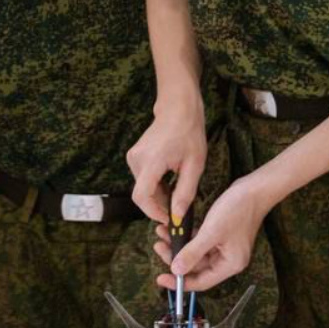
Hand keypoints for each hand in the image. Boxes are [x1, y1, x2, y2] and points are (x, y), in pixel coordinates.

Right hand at [127, 100, 206, 224]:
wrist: (178, 109)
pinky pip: (143, 179)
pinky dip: (155, 185)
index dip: (153, 212)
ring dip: (159, 194)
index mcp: (152, 161)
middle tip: (179, 205)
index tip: (168, 218)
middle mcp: (137, 159)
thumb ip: (185, 192)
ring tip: (178, 188)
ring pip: (143, 187)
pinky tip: (170, 179)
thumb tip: (177, 216)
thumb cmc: (189, 133)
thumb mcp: (195, 165)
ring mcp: (133, 157)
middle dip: (159, 204)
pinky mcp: (134, 157)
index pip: (141, 196)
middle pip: (142, 194)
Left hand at [153, 178, 270, 292]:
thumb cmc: (238, 209)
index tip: (161, 278)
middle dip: (176, 257)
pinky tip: (173, 228)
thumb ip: (192, 253)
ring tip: (162, 234)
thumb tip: (176, 270)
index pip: (201, 282)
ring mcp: (224, 247)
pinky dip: (186, 236)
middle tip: (159, 247)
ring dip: (178, 245)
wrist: (254, 188)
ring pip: (196, 253)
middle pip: (196, 267)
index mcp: (230, 265)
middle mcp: (228, 259)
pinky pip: (199, 241)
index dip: (180, 282)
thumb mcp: (211, 232)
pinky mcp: (221, 235)